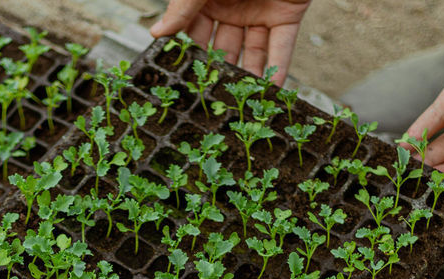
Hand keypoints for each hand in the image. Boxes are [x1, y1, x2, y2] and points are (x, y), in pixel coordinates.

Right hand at [150, 0, 311, 85]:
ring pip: (251, 52)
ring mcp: (259, 13)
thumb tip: (157, 33)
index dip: (189, 56)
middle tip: (211, 100)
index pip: (194, 33)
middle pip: (223, 48)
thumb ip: (183, 8)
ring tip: (240, 104)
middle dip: (218, 74)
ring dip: (247, 77)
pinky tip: (271, 91)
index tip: (182, 81)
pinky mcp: (286, 15)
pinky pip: (281, 45)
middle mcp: (232, 8)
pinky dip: (278, 68)